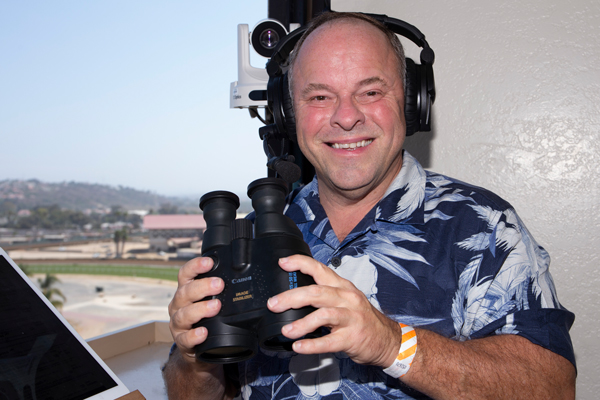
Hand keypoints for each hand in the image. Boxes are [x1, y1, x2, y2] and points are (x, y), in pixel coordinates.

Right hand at [168, 257, 224, 363]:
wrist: (199, 349)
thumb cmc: (207, 319)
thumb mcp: (211, 300)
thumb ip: (221, 290)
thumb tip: (244, 278)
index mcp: (186, 291)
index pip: (185, 274)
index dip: (195, 266)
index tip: (209, 262)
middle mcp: (179, 305)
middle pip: (185, 292)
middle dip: (202, 286)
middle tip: (219, 284)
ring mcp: (178, 324)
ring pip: (184, 314)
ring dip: (200, 309)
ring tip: (215, 307)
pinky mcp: (182, 342)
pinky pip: (185, 339)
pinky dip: (194, 335)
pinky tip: (203, 332)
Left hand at [267, 255, 401, 367]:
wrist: (387, 340)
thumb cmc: (361, 319)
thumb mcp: (345, 299)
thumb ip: (324, 294)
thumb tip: (293, 294)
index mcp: (342, 287)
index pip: (320, 269)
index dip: (300, 263)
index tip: (282, 263)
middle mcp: (347, 298)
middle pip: (316, 292)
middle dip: (291, 297)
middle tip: (273, 304)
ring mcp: (351, 318)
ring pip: (323, 315)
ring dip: (302, 323)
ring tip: (286, 330)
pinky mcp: (352, 338)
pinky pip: (329, 342)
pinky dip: (312, 345)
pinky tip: (299, 347)